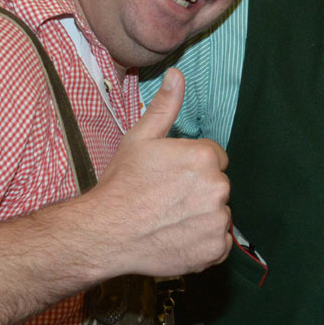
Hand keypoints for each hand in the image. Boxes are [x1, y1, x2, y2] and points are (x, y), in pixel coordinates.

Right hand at [83, 68, 232, 276]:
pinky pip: (218, 243)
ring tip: (169, 220)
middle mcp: (219, 187)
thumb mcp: (140, 139)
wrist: (105, 233)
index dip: (190, 168)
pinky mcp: (214, 249)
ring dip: (201, 217)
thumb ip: (165, 106)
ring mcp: (218, 220)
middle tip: (166, 201)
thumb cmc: (121, 185)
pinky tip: (178, 238)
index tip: (169, 179)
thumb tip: (177, 75)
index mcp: (206, 156)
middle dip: (198, 191)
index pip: (214, 159)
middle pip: (217, 186)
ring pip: (218, 214)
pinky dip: (203, 242)